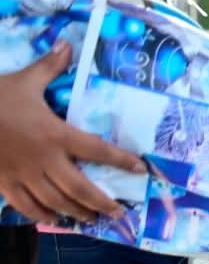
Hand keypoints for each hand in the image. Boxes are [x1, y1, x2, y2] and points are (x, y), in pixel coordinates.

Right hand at [0, 41, 143, 222]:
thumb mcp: (23, 80)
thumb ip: (49, 67)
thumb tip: (67, 44)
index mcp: (55, 133)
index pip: (97, 150)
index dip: (121, 161)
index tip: (141, 170)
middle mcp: (44, 159)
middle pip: (80, 188)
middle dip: (101, 203)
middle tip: (117, 212)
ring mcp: (24, 174)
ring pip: (57, 201)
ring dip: (77, 212)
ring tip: (91, 219)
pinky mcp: (4, 183)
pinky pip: (26, 205)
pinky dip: (41, 214)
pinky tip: (52, 218)